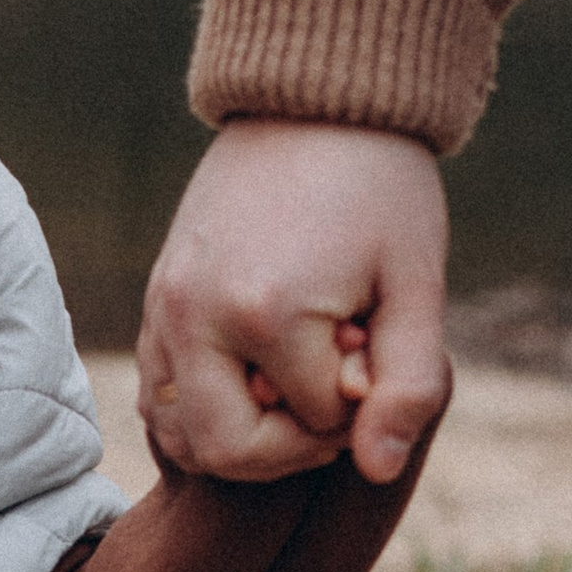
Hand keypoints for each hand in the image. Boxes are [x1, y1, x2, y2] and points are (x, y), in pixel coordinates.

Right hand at [138, 122, 450, 485]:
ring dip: (241, 437)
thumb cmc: (380, 189)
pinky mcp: (155, 302)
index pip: (314, 426)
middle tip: (333, 396)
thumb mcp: (416, 285)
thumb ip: (409, 384)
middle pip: (226, 454)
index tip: (374, 351)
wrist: (314, 100)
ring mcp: (164, 310)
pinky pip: (160, 396)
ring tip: (292, 386)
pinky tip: (257, 374)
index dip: (359, 409)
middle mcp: (197, 318)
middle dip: (289, 448)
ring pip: (182, 436)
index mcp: (267, 314)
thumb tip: (377, 471)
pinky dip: (206, 410)